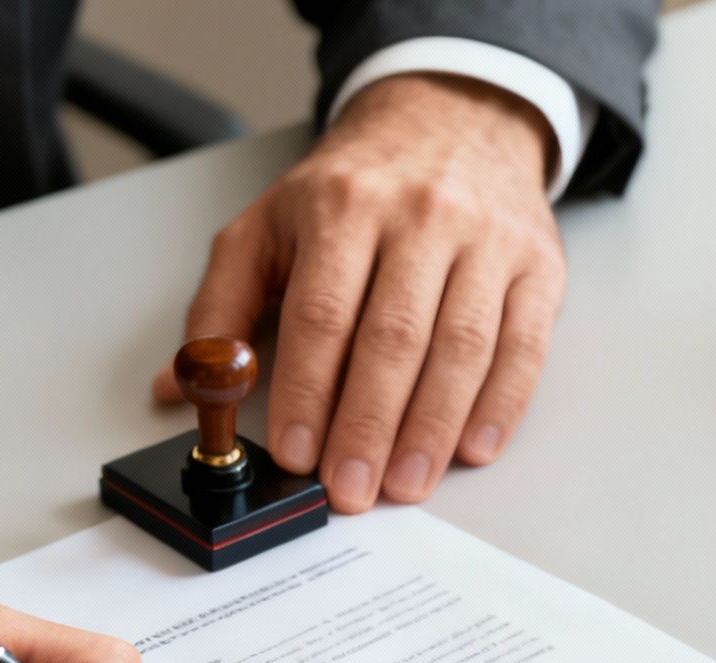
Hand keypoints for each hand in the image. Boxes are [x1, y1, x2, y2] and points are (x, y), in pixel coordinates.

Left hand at [153, 73, 565, 513]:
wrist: (453, 120)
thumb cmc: (356, 187)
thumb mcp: (269, 224)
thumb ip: (221, 306)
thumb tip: (179, 389)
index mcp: (344, 205)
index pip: (323, 311)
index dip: (308, 390)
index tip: (296, 451)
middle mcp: (422, 216)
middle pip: (395, 337)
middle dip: (368, 425)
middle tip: (350, 488)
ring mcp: (487, 240)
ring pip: (463, 347)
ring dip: (432, 428)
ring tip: (404, 482)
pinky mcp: (537, 266)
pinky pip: (523, 345)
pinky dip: (500, 404)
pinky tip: (471, 447)